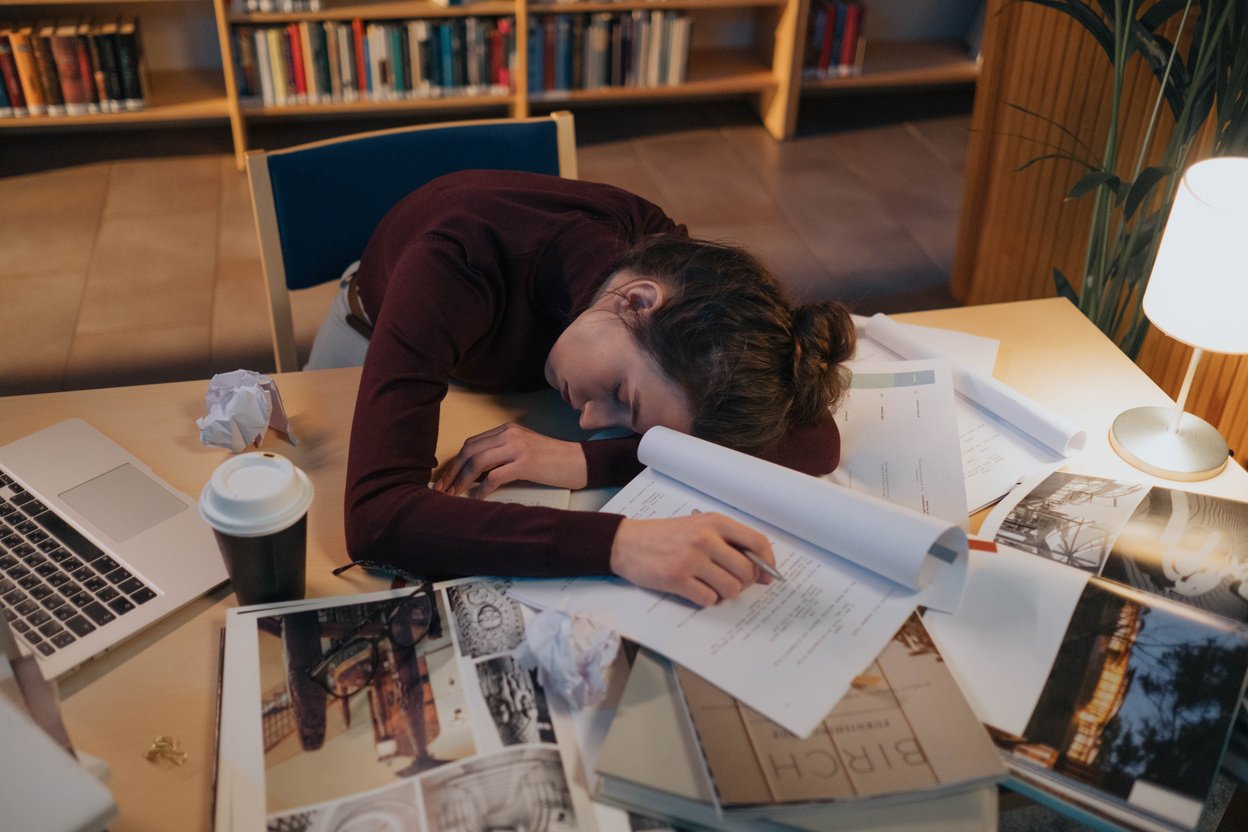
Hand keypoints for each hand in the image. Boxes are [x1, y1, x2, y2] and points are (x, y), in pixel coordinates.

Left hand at [432, 422, 587, 497]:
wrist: (578, 462)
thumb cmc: (552, 460)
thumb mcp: (524, 449)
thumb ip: (501, 453)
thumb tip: (475, 473)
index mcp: (507, 430)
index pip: (472, 443)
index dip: (455, 461)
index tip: (446, 477)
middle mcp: (509, 435)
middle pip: (470, 451)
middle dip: (453, 472)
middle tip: (443, 489)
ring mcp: (517, 448)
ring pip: (478, 462)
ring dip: (462, 481)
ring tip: (454, 495)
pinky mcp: (525, 463)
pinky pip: (494, 476)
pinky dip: (481, 489)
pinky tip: (476, 498)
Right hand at [609, 514, 776, 606]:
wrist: (627, 542)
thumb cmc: (665, 536)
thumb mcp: (698, 527)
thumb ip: (727, 542)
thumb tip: (758, 570)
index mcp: (715, 522)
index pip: (757, 542)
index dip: (768, 563)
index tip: (766, 576)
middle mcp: (705, 538)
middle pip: (746, 571)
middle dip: (744, 583)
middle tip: (731, 583)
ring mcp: (691, 559)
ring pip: (731, 588)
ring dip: (725, 593)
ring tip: (711, 585)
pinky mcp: (677, 579)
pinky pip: (709, 599)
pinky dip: (707, 599)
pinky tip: (695, 590)